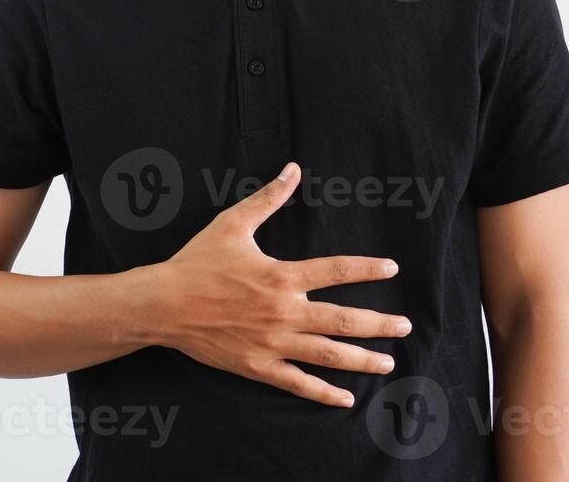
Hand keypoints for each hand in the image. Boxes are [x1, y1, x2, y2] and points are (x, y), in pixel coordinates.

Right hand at [146, 162, 411, 406]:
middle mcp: (284, 312)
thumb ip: (268, 198)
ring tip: (389, 362)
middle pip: (343, 320)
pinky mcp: (258, 366)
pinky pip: (297, 383)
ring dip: (362, 359)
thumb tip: (292, 169)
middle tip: (405, 325)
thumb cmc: (197, 262)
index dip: (367, 269)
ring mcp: (273, 343)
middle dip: (379, 324)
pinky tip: (345, 399)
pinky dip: (323, 393)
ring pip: (328, 355)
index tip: (391, 268)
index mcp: (281, 276)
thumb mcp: (232, 224)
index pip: (336, 270)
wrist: (163, 305)